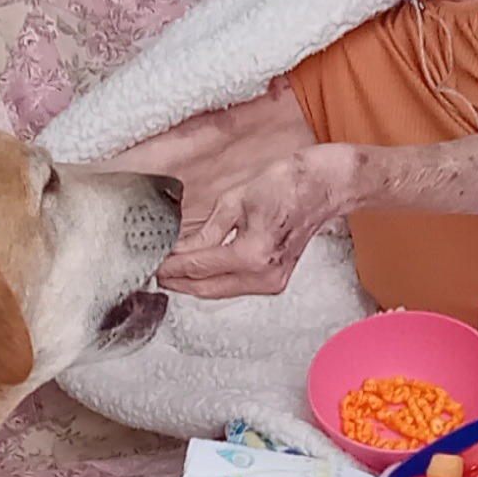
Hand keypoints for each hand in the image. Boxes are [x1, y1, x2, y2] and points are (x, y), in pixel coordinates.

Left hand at [157, 143, 356, 298]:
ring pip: (219, 291)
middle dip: (178, 281)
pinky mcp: (274, 282)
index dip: (171, 266)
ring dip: (194, 283)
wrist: (325, 188)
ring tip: (171, 270)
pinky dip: (214, 280)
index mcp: (251, 254)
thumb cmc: (287, 184)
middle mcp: (263, 276)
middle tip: (155, 271)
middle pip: (206, 288)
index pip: (198, 267)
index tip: (152, 263)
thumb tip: (181, 249)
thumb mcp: (235, 200)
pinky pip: (234, 287)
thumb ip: (206, 230)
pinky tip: (199, 270)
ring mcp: (271, 283)